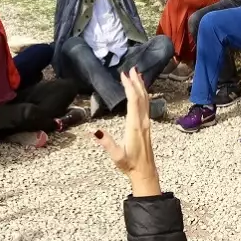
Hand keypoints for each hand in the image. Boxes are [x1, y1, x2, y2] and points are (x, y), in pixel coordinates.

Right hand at [95, 70, 160, 196]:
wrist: (145, 172)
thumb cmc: (130, 165)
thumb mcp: (116, 156)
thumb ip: (106, 143)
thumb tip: (93, 131)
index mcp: (134, 126)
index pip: (133, 102)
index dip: (129, 87)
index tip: (124, 75)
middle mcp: (142, 122)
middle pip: (141, 97)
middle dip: (136, 82)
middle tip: (131, 68)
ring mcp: (146, 123)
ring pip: (145, 100)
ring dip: (141, 86)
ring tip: (137, 74)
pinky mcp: (146, 126)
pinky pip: (146, 105)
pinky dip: (143, 95)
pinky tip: (141, 91)